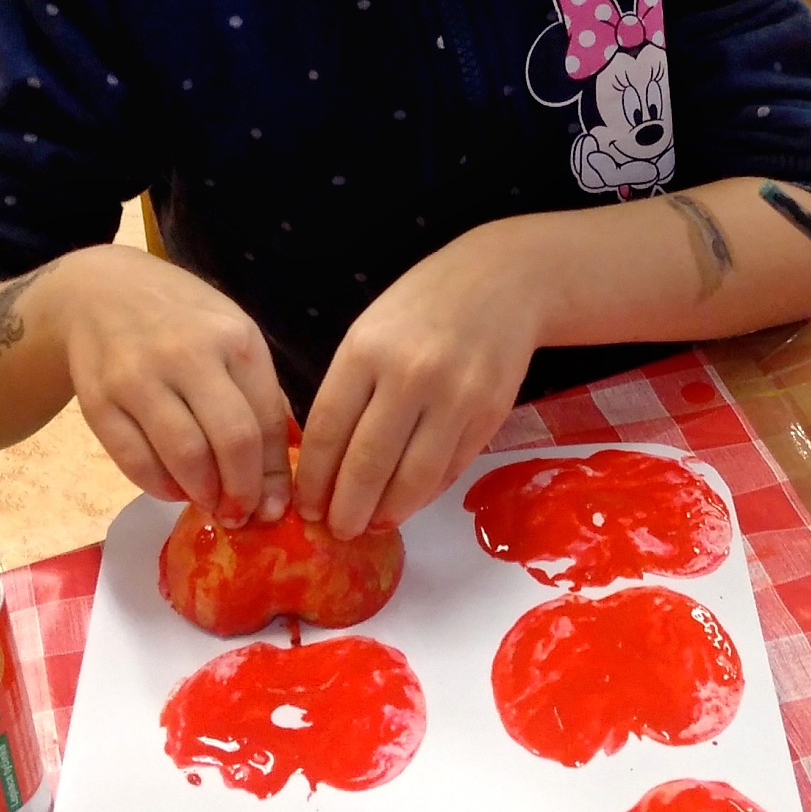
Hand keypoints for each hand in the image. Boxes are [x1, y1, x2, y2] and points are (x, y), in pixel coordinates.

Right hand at [42, 244, 292, 525]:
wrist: (100, 292)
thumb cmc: (182, 317)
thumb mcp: (232, 332)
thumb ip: (258, 391)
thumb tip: (280, 468)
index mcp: (235, 338)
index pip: (266, 419)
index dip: (274, 473)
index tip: (276, 506)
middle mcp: (188, 356)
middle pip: (231, 441)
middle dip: (243, 491)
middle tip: (242, 513)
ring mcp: (139, 378)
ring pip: (184, 457)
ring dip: (204, 493)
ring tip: (211, 502)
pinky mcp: (99, 402)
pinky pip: (135, 462)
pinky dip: (161, 487)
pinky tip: (175, 488)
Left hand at [295, 224, 542, 539]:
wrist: (505, 281)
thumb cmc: (424, 306)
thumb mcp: (371, 332)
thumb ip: (349, 390)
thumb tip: (327, 466)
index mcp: (366, 350)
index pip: (328, 431)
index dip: (314, 479)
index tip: (306, 507)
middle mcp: (411, 375)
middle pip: (368, 463)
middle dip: (347, 509)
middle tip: (338, 530)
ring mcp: (456, 397)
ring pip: (413, 478)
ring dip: (388, 512)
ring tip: (372, 525)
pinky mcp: (490, 414)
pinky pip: (450, 468)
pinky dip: (426, 493)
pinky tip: (409, 500)